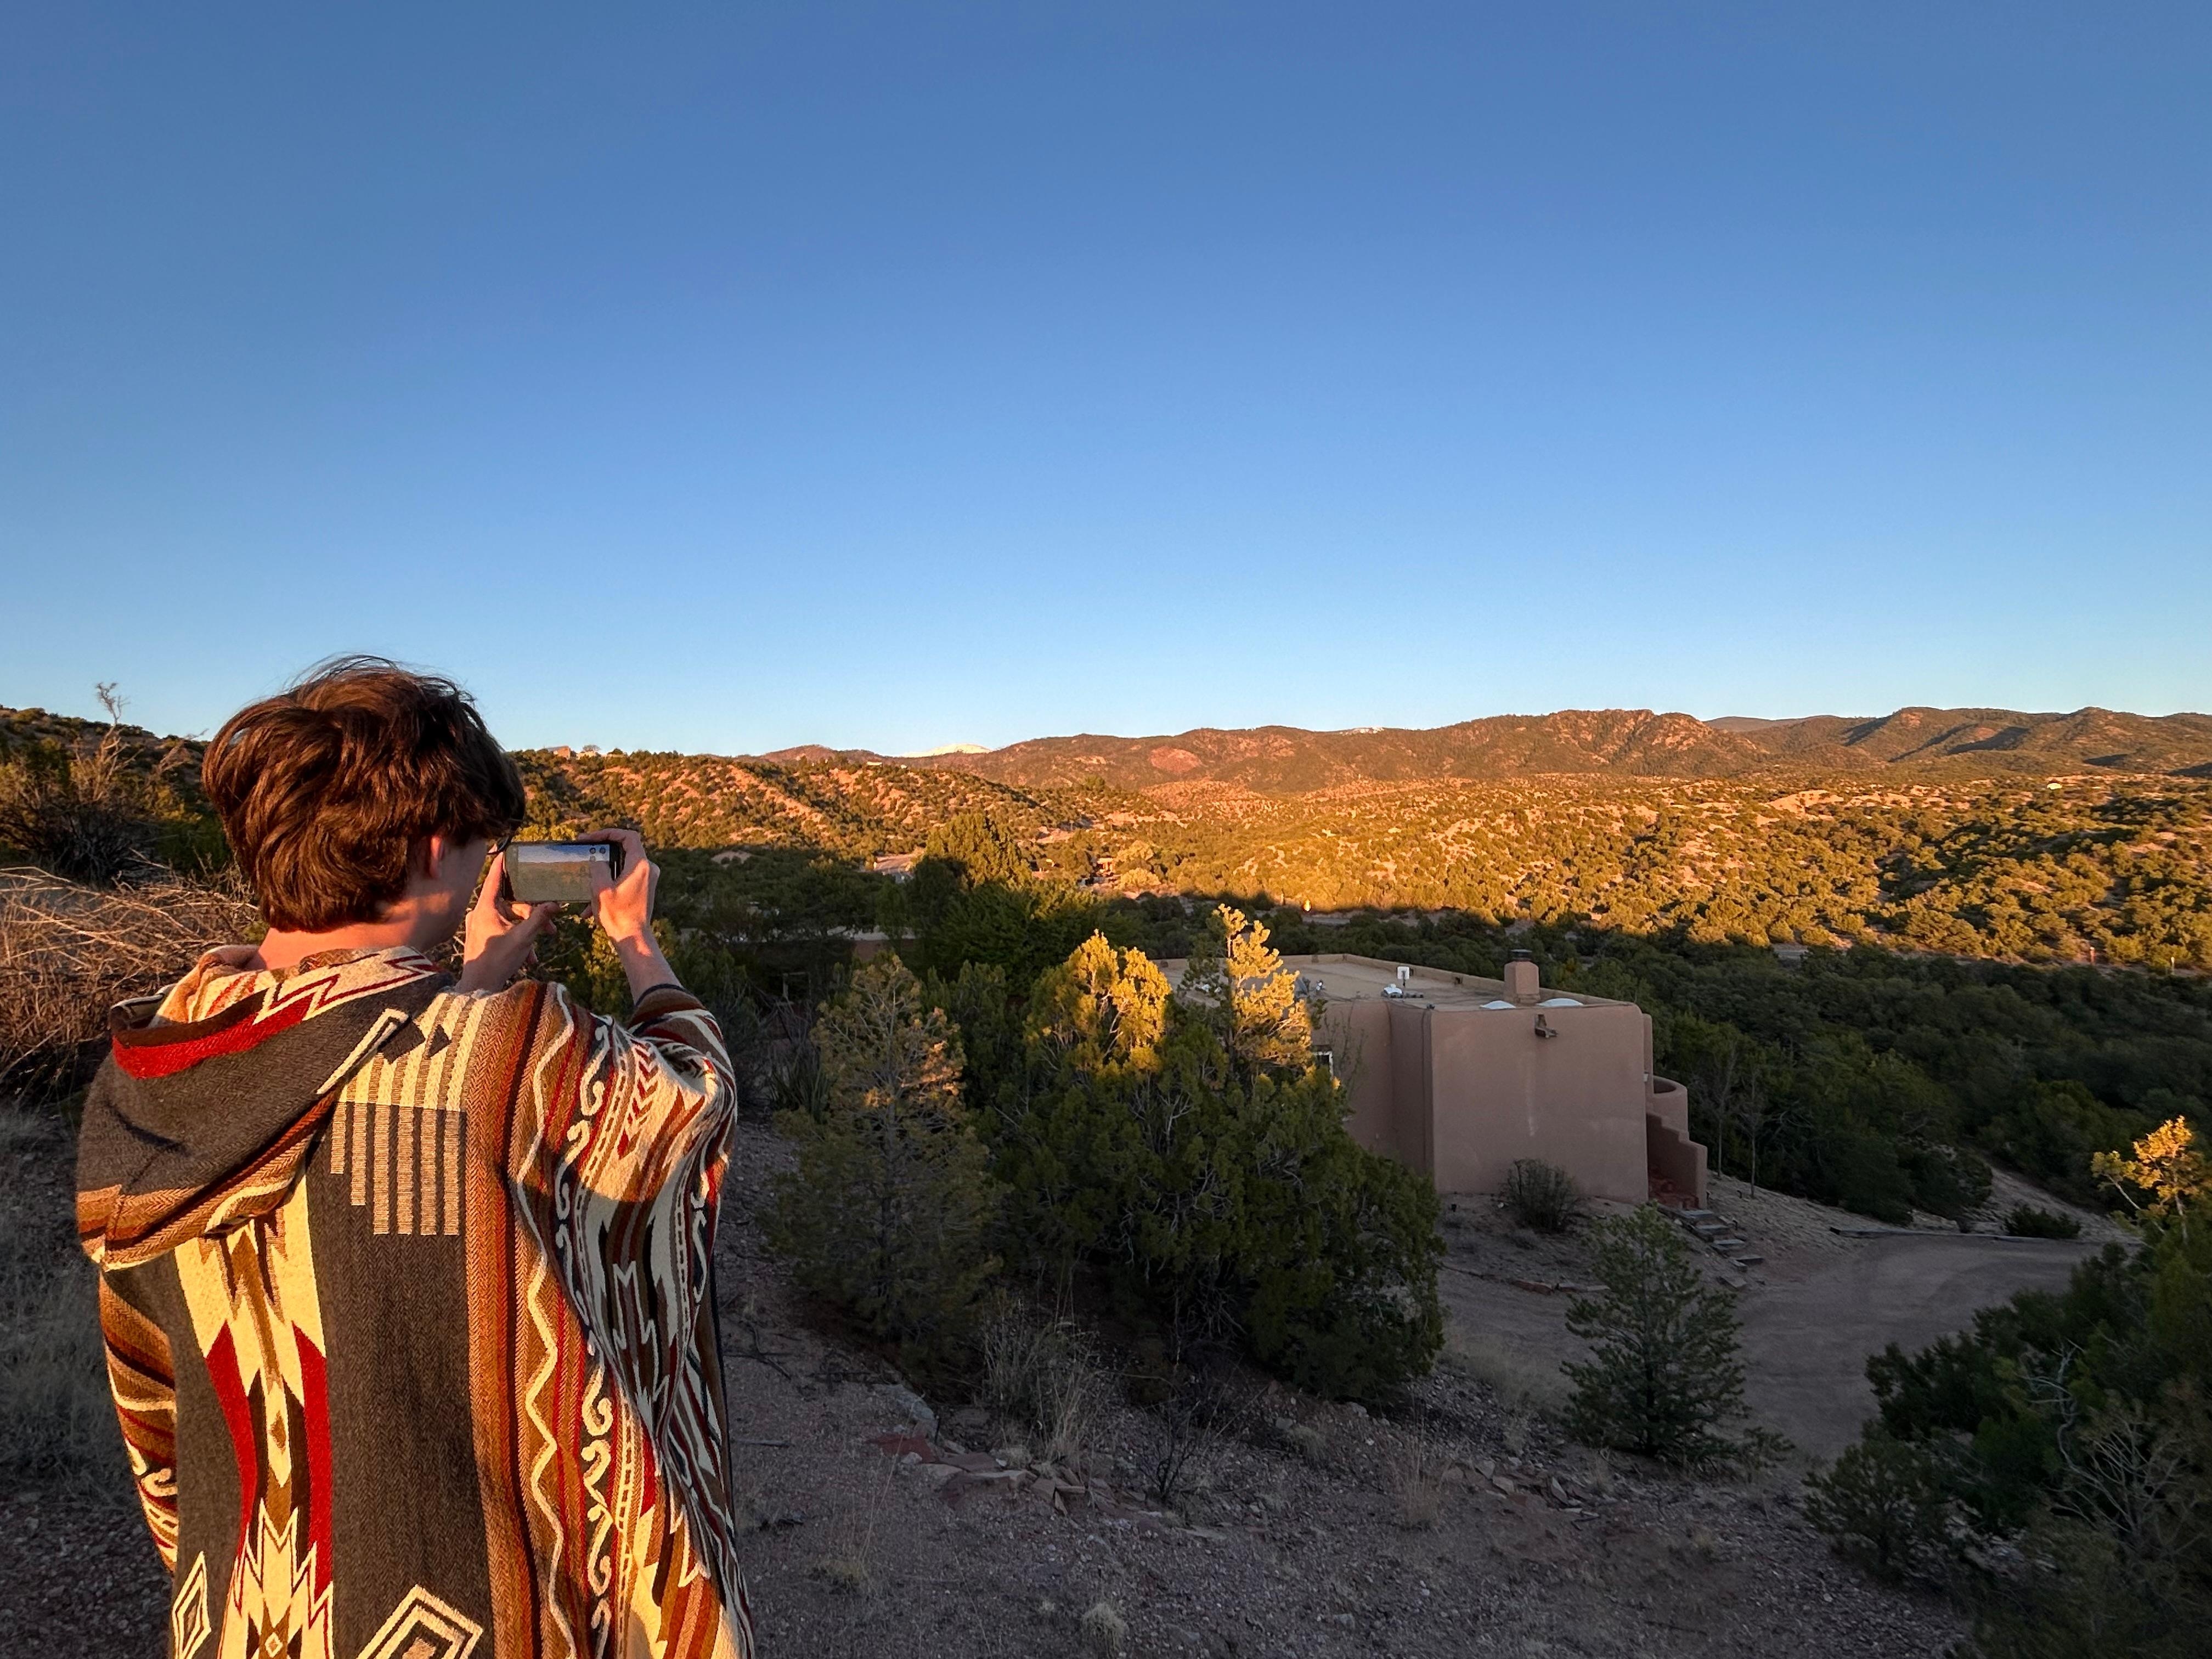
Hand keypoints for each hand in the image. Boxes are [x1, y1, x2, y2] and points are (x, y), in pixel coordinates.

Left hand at [458, 850, 559, 993]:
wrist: (478, 987)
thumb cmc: (496, 962)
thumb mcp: (523, 938)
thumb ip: (539, 918)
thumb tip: (555, 903)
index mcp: (486, 908)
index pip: (495, 879)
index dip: (502, 865)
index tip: (505, 851)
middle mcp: (480, 914)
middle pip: (511, 903)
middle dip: (533, 915)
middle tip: (551, 927)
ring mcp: (480, 926)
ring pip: (510, 919)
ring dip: (528, 930)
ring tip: (540, 946)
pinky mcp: (482, 937)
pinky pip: (504, 930)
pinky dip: (517, 938)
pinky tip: (529, 956)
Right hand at [579, 828, 680, 1002]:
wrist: (632, 939)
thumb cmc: (617, 915)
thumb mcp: (600, 888)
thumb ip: (597, 866)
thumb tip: (596, 859)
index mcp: (641, 865)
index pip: (628, 836)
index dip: (608, 833)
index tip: (590, 838)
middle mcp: (648, 870)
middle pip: (623, 851)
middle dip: (601, 854)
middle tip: (584, 853)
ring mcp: (647, 881)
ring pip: (620, 869)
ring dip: (601, 877)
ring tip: (584, 887)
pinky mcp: (643, 891)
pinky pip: (623, 882)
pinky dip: (608, 889)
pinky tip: (589, 909)